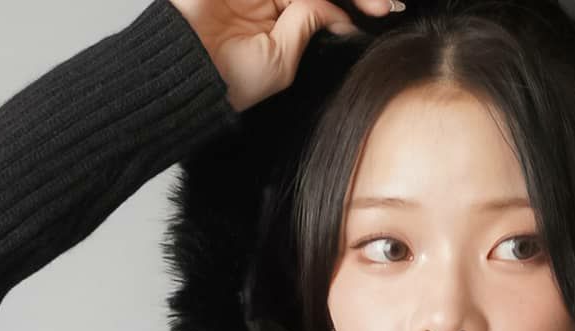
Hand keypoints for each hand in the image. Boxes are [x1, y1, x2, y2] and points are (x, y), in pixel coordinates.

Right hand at [168, 0, 398, 113]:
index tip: (386, 10)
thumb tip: (341, 14)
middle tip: (383, 4)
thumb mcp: (283, 60)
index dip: (356, 4)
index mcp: (278, 17)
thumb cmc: (227, 79)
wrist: (188, 70)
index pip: (323, 0)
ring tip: (371, 3)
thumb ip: (310, 25)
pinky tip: (317, 1)